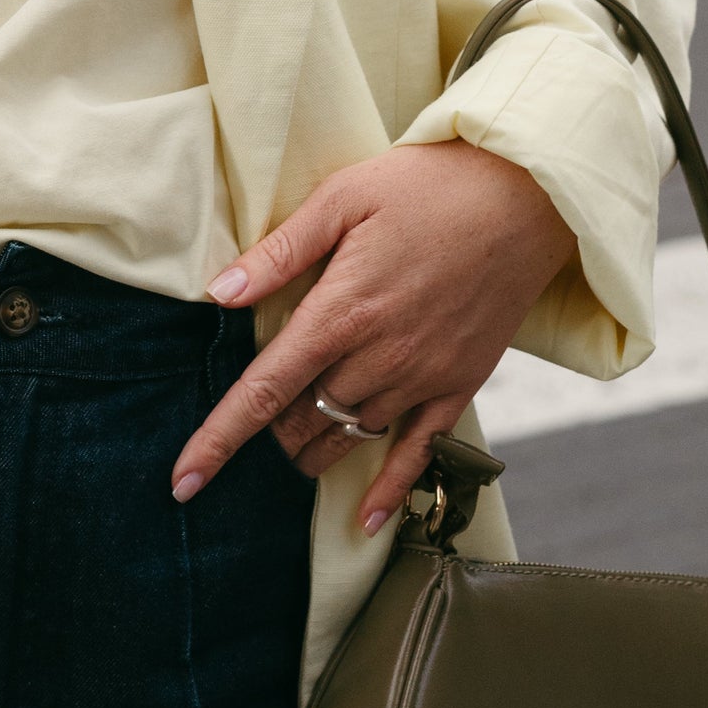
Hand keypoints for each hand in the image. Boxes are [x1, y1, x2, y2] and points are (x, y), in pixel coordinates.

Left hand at [170, 141, 576, 534]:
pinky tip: (365, 520)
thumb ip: (279, 253)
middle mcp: (380, 355)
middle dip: (266, 432)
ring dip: (311, 450)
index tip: (182, 480)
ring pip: (351, 435)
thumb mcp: (342, 199)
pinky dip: (389, 489)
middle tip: (246, 427)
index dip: (219, 439)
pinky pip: (419, 451)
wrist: (525, 197)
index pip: (264, 390)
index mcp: (341, 311)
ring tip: (286, 454)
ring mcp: (424, 376)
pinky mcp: (460, 384)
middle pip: (303, 417)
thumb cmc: (425, 186)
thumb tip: (218, 293)